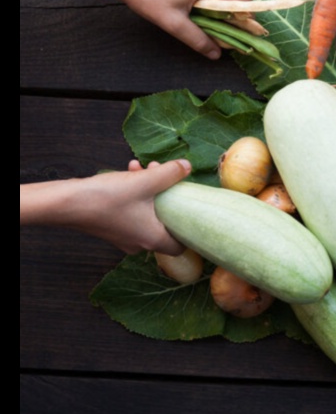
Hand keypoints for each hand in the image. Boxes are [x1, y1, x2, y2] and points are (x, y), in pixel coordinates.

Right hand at [21, 160, 191, 254]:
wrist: (65, 203)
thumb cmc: (107, 197)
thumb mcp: (145, 182)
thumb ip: (170, 174)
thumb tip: (187, 167)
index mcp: (153, 239)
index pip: (181, 246)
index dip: (189, 229)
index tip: (191, 209)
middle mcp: (140, 243)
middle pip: (164, 221)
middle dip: (166, 194)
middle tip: (163, 175)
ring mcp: (124, 236)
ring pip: (147, 212)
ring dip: (149, 188)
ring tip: (143, 167)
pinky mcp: (112, 227)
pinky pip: (132, 210)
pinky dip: (135, 193)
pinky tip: (129, 171)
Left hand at [120, 0, 250, 59]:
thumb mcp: (174, 23)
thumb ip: (199, 40)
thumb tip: (216, 54)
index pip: (243, 0)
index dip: (245, 19)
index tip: (241, 35)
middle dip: (231, 16)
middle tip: (221, 33)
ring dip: (218, 8)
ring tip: (203, 22)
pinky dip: (209, 0)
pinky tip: (195, 9)